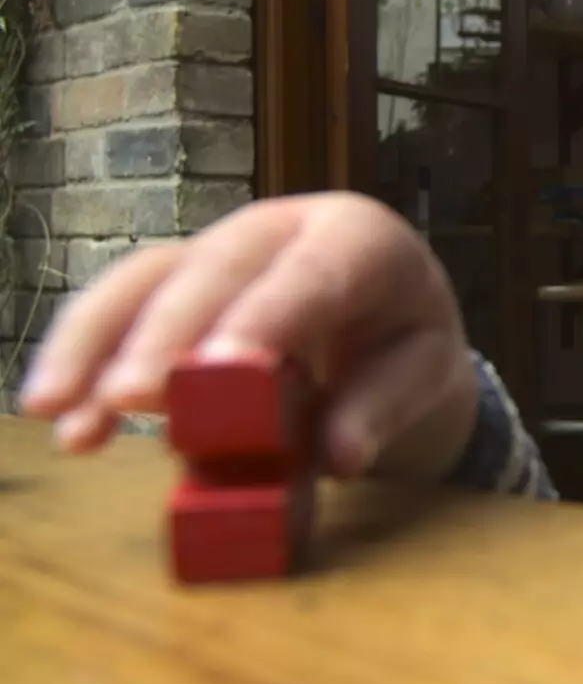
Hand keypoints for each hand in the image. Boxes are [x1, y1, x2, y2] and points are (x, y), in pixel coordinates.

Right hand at [20, 192, 478, 480]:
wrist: (396, 318)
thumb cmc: (408, 344)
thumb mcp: (423, 374)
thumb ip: (382, 409)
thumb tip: (337, 457)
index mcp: (361, 238)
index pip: (314, 273)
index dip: (265, 317)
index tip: (222, 370)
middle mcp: (283, 226)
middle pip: (217, 269)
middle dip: (168, 333)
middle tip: (132, 397)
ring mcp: (223, 246)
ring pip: (150, 277)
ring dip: (98, 344)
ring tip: (59, 411)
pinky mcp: (179, 277)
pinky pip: (123, 302)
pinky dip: (85, 355)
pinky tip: (59, 411)